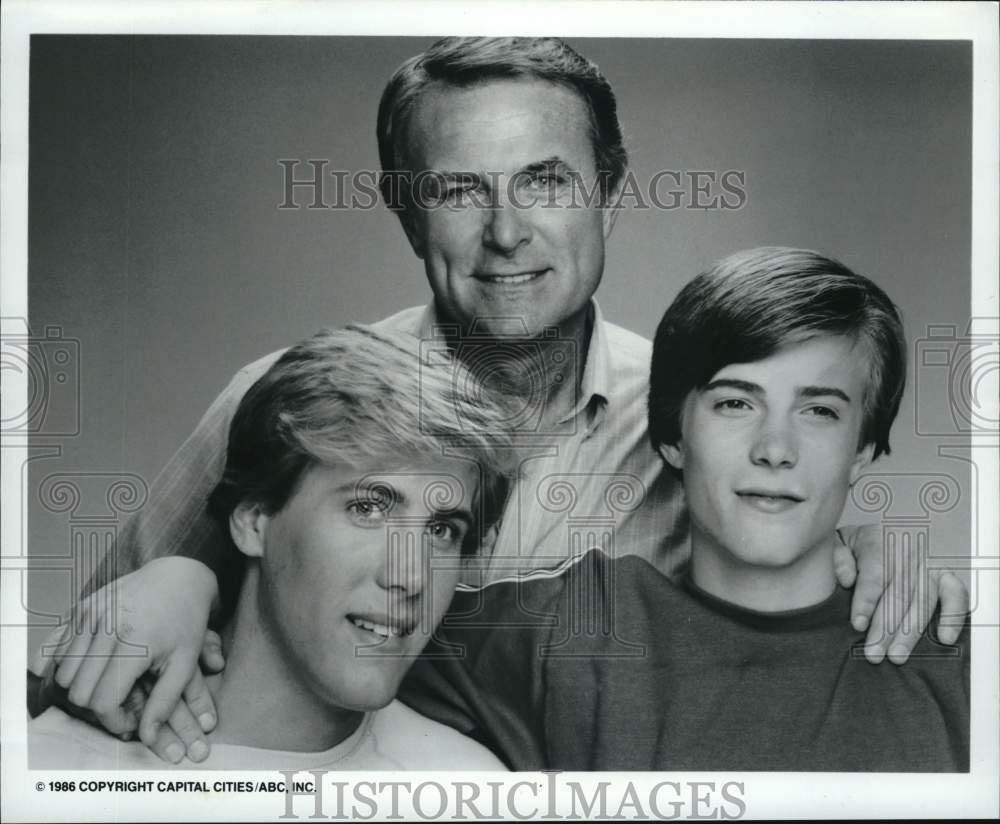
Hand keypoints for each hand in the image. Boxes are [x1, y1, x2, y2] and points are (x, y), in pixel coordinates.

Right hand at [48, 556, 220, 760]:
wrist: (178, 576)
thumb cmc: (186, 621)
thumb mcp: (185, 662)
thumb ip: (165, 702)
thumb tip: (146, 738)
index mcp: (135, 642)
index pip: (103, 701)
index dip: (114, 720)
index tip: (129, 720)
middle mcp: (105, 627)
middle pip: (78, 691)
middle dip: (97, 706)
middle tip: (119, 703)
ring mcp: (88, 615)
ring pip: (63, 674)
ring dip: (81, 687)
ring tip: (108, 684)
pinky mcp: (79, 608)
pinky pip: (53, 649)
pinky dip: (62, 665)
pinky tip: (85, 668)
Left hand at [834, 524, 969, 663]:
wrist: (889, 527)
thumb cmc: (860, 542)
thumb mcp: (842, 541)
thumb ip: (838, 557)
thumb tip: (847, 580)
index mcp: (879, 541)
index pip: (874, 575)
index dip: (866, 602)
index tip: (858, 625)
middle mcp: (908, 554)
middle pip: (899, 595)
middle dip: (885, 628)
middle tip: (873, 654)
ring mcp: (929, 564)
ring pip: (924, 602)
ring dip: (910, 632)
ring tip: (896, 657)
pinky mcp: (946, 575)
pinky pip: (957, 596)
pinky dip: (953, 617)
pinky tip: (943, 639)